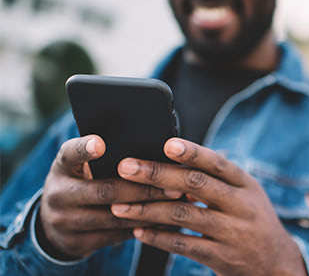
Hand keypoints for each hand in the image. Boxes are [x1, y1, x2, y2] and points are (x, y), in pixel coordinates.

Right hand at [39, 135, 182, 258]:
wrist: (54, 225)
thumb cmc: (80, 183)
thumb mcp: (80, 167)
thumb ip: (104, 156)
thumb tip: (149, 147)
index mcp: (62, 167)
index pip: (70, 154)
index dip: (85, 149)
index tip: (101, 144)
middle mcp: (59, 194)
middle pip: (105, 191)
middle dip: (142, 188)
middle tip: (171, 185)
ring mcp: (65, 221)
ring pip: (114, 217)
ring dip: (148, 210)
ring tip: (175, 202)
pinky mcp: (78, 242)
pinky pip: (116, 236)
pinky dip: (142, 227)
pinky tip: (163, 221)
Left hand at [111, 138, 306, 275]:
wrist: (276, 263)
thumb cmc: (252, 220)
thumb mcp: (245, 194)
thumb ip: (216, 180)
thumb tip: (173, 162)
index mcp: (246, 184)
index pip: (217, 163)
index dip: (192, 152)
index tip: (167, 144)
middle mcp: (241, 205)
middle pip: (195, 185)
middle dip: (157, 175)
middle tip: (126, 168)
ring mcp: (232, 232)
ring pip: (183, 216)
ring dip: (148, 209)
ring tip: (120, 205)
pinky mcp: (221, 257)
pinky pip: (184, 245)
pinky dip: (158, 237)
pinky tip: (138, 230)